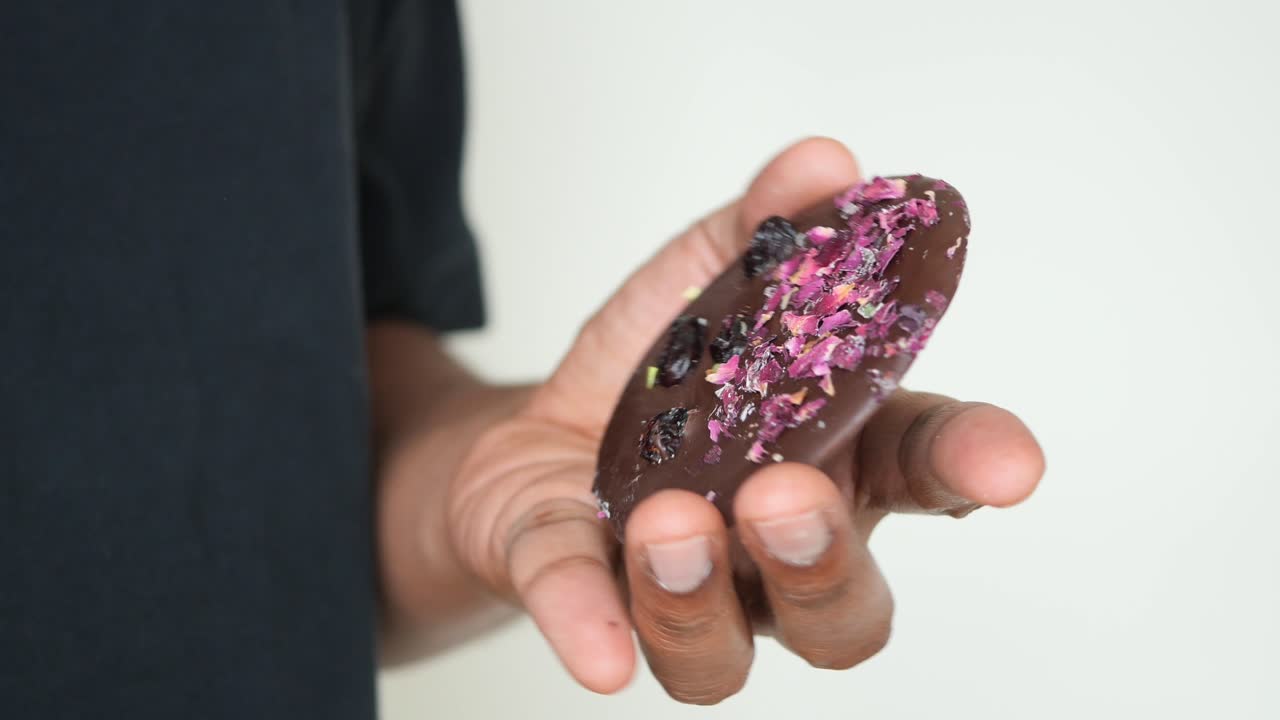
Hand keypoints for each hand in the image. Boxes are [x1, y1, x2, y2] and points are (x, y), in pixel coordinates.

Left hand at [444, 138, 1043, 701]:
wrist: (536, 442)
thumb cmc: (657, 377)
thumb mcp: (707, 283)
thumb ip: (765, 233)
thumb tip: (822, 165)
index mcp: (836, 463)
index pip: (924, 469)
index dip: (972, 465)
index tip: (1014, 462)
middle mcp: (774, 553)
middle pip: (841, 607)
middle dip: (822, 560)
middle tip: (784, 493)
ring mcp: (684, 590)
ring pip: (724, 646)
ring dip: (702, 592)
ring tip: (670, 521)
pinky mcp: (583, 590)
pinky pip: (592, 620)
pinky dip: (594, 629)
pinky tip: (599, 655)